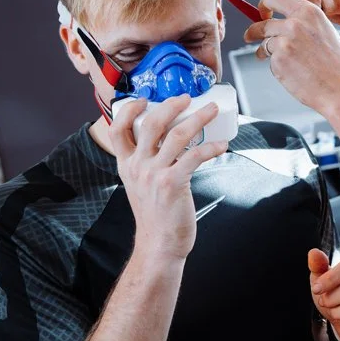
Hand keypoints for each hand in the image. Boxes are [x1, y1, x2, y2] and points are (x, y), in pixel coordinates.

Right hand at [109, 95, 228, 259]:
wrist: (159, 243)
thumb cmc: (155, 213)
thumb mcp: (139, 184)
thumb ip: (145, 163)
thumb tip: (166, 139)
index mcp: (126, 165)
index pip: (117, 129)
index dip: (128, 109)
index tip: (144, 98)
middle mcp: (137, 167)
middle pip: (151, 124)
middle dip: (171, 105)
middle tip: (187, 97)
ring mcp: (154, 174)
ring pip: (176, 135)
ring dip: (198, 118)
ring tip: (212, 110)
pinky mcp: (173, 184)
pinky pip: (194, 156)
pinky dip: (211, 147)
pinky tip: (221, 144)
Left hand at [243, 0, 339, 114]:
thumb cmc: (339, 66)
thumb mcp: (325, 31)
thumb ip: (304, 24)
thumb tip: (283, 24)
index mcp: (308, 11)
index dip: (263, 5)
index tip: (262, 13)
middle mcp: (294, 23)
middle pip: (263, 23)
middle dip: (254, 31)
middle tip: (251, 36)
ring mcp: (284, 42)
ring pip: (265, 43)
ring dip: (265, 52)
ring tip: (282, 62)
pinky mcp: (278, 60)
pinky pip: (270, 61)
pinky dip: (278, 67)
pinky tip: (293, 73)